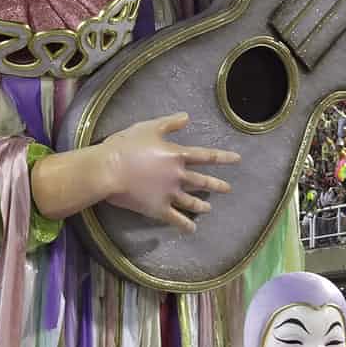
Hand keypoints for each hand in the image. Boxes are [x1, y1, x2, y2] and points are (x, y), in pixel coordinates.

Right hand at [98, 112, 237, 232]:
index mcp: (177, 155)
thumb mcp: (148, 128)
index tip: (237, 160)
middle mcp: (178, 176)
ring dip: (202, 205)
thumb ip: (169, 124)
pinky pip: (175, 219)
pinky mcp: (158, 209)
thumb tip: (187, 117)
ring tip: (209, 208)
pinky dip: (185, 225)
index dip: (223, 158)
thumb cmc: (125, 146)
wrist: (108, 170)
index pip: (206, 157)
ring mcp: (170, 194)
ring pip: (191, 202)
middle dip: (217, 185)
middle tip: (228, 189)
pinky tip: (192, 229)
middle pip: (202, 182)